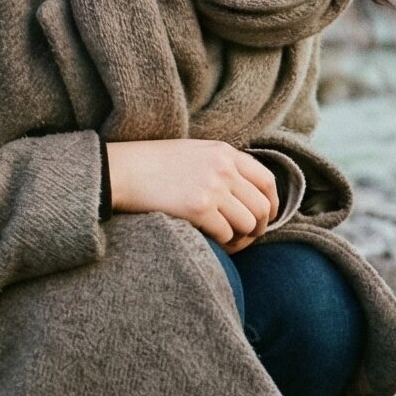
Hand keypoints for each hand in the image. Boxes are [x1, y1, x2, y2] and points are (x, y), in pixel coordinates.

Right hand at [105, 138, 278, 251]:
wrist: (122, 171)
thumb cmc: (154, 165)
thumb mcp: (195, 152)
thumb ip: (222, 165)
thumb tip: (248, 193)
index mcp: (225, 152)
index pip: (267, 181)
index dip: (273, 204)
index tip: (268, 218)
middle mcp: (223, 168)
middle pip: (262, 207)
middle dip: (259, 227)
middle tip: (248, 237)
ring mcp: (212, 188)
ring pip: (247, 224)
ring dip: (241, 238)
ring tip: (230, 243)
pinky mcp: (198, 208)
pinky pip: (226, 234)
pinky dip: (223, 243)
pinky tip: (213, 242)